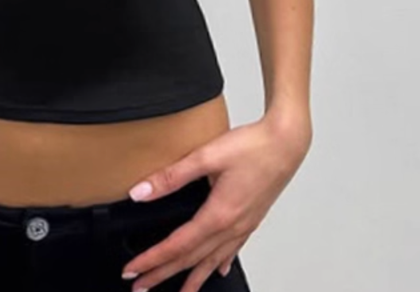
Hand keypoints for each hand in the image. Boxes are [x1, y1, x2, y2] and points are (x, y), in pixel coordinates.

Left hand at [120, 113, 310, 291]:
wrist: (286, 142)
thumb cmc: (253, 146)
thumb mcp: (206, 156)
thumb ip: (171, 176)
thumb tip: (140, 192)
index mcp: (218, 215)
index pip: (177, 246)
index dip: (152, 260)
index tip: (132, 270)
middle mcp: (232, 227)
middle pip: (192, 259)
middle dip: (163, 274)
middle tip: (141, 286)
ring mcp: (244, 225)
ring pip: (212, 260)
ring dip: (192, 277)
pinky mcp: (252, 218)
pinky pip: (232, 250)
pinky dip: (218, 263)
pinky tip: (217, 270)